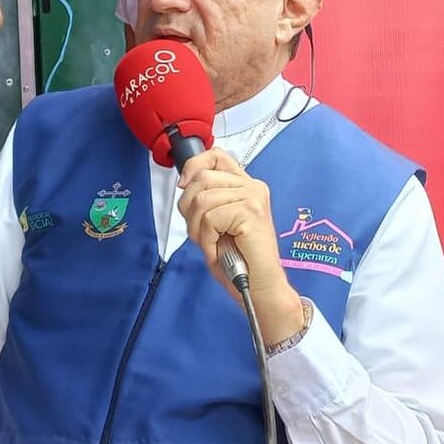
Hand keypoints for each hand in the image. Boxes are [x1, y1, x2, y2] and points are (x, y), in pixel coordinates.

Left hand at [178, 148, 305, 343]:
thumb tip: (184, 182)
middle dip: (189, 210)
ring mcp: (253, 197)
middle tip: (203, 233)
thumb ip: (205, 199)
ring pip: (202, 199)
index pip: (216, 156)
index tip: (184, 186)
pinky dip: (207, 239)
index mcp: (244, 185)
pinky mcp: (251, 212)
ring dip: (198, 229)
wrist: (259, 288)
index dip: (194, 166)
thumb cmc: (239, 260)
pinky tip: (218, 250)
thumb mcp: (215, 223)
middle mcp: (252, 187)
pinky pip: (210, 218)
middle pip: (202, 178)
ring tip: (212, 244)